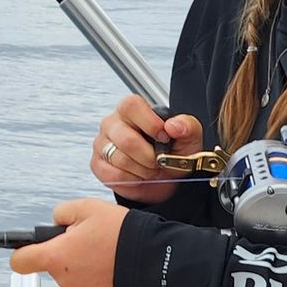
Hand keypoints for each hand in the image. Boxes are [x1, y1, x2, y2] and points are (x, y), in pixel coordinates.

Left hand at [11, 199, 126, 286]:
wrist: (157, 264)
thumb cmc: (124, 236)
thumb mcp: (89, 207)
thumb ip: (63, 212)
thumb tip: (57, 221)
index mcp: (57, 256)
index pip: (20, 260)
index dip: (23, 252)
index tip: (28, 249)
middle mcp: (65, 280)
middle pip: (55, 265)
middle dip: (69, 253)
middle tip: (93, 240)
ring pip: (76, 277)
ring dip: (87, 266)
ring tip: (110, 253)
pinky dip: (102, 279)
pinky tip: (117, 268)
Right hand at [91, 95, 205, 198]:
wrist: (165, 177)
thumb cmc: (174, 152)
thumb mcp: (189, 137)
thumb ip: (187, 126)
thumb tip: (173, 126)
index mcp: (131, 109)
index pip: (131, 106)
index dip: (151, 124)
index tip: (165, 138)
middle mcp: (112, 123)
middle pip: (127, 140)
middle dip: (150, 157)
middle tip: (160, 162)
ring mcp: (102, 143)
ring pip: (121, 160)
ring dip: (143, 170)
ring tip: (152, 169)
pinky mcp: (98, 164)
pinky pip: (114, 176)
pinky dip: (133, 180)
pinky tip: (140, 176)